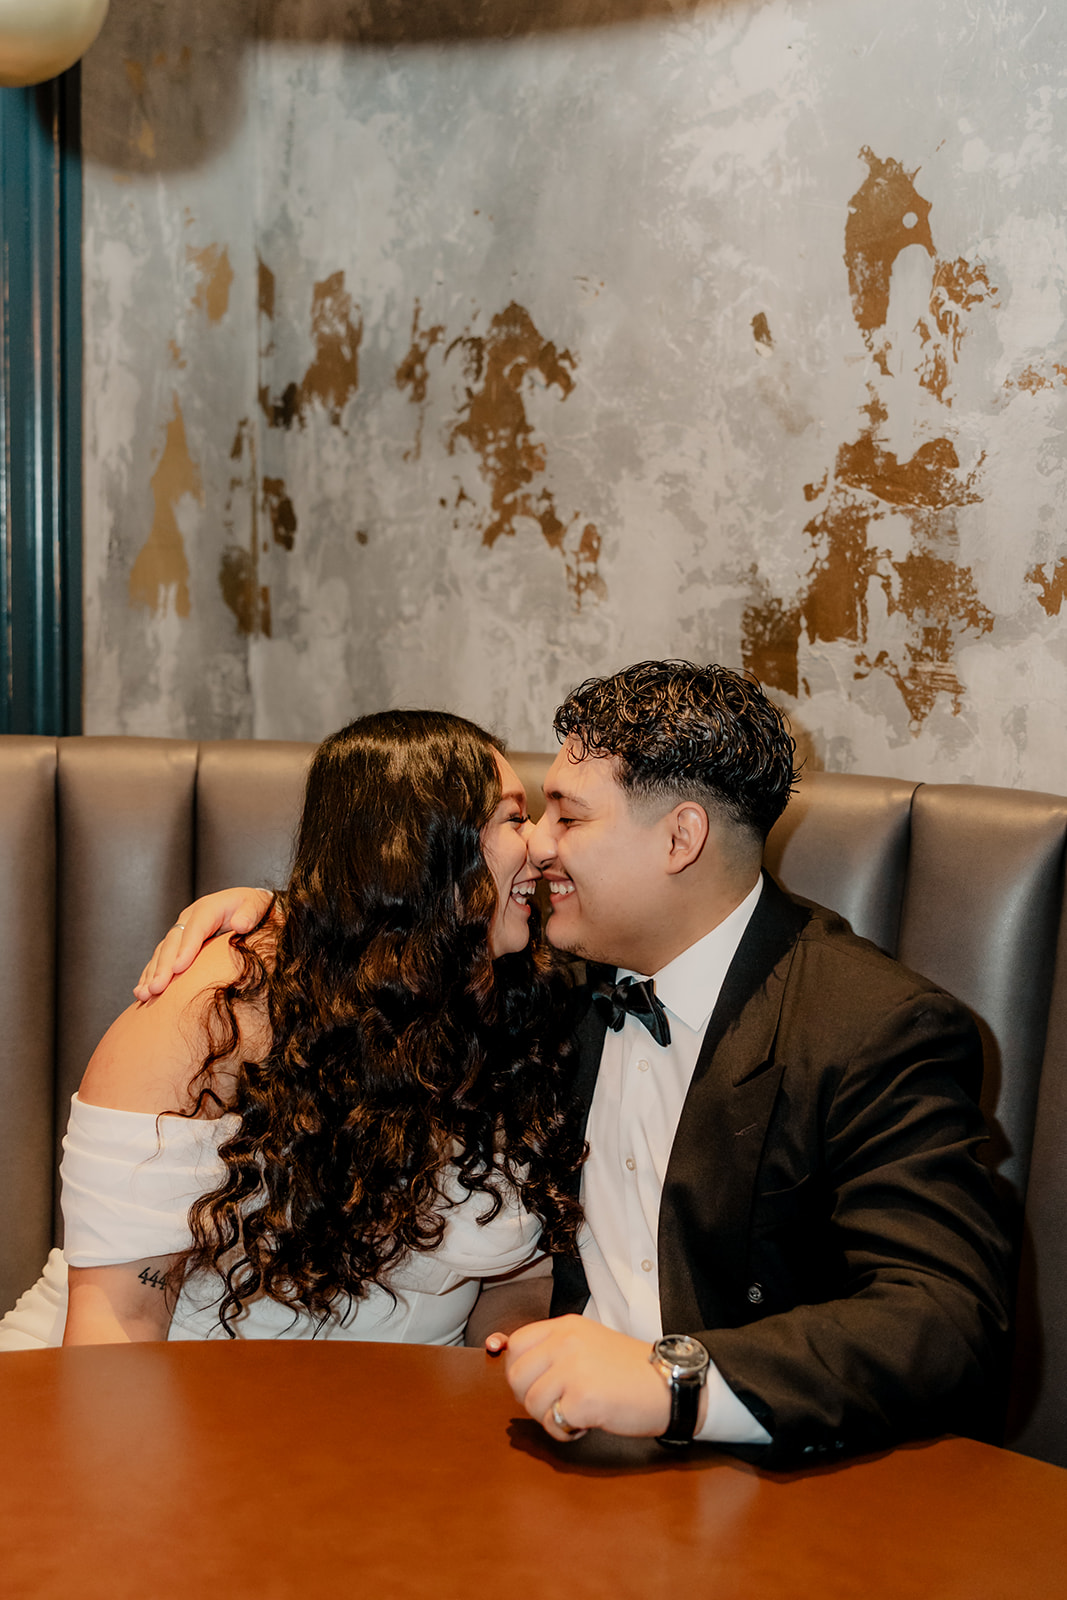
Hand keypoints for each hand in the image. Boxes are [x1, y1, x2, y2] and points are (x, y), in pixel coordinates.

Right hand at [133, 888, 273, 999]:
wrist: (252, 906)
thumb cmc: (256, 908)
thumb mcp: (258, 905)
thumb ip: (250, 913)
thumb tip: (240, 924)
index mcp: (209, 907)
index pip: (195, 927)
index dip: (186, 948)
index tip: (178, 969)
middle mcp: (190, 918)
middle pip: (173, 942)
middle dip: (163, 966)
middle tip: (156, 989)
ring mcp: (182, 930)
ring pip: (162, 952)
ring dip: (151, 973)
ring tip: (143, 994)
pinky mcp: (178, 943)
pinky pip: (160, 959)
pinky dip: (150, 975)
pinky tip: (142, 992)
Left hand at [504, 1316, 671, 1441]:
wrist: (669, 1384)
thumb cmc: (630, 1370)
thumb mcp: (588, 1343)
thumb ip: (553, 1348)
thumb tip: (501, 1349)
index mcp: (565, 1326)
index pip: (516, 1343)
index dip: (519, 1370)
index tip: (534, 1384)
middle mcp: (565, 1342)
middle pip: (515, 1375)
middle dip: (530, 1398)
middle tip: (557, 1404)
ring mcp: (573, 1369)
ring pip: (531, 1403)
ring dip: (550, 1418)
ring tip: (577, 1414)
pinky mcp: (582, 1399)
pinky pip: (553, 1423)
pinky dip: (566, 1432)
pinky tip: (587, 1424)